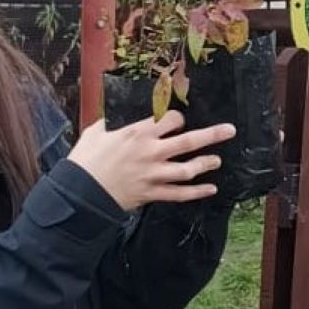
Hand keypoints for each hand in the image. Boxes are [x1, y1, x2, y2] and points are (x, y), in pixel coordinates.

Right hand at [69, 112, 234, 210]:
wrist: (79, 192)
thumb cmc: (85, 160)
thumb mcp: (96, 131)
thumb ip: (111, 122)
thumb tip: (115, 114)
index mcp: (138, 133)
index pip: (170, 120)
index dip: (178, 119)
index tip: (178, 121)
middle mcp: (151, 152)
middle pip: (189, 142)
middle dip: (212, 134)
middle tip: (230, 130)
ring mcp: (153, 175)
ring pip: (188, 169)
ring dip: (206, 164)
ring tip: (217, 161)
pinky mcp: (152, 194)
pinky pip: (179, 194)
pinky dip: (197, 193)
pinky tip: (211, 189)